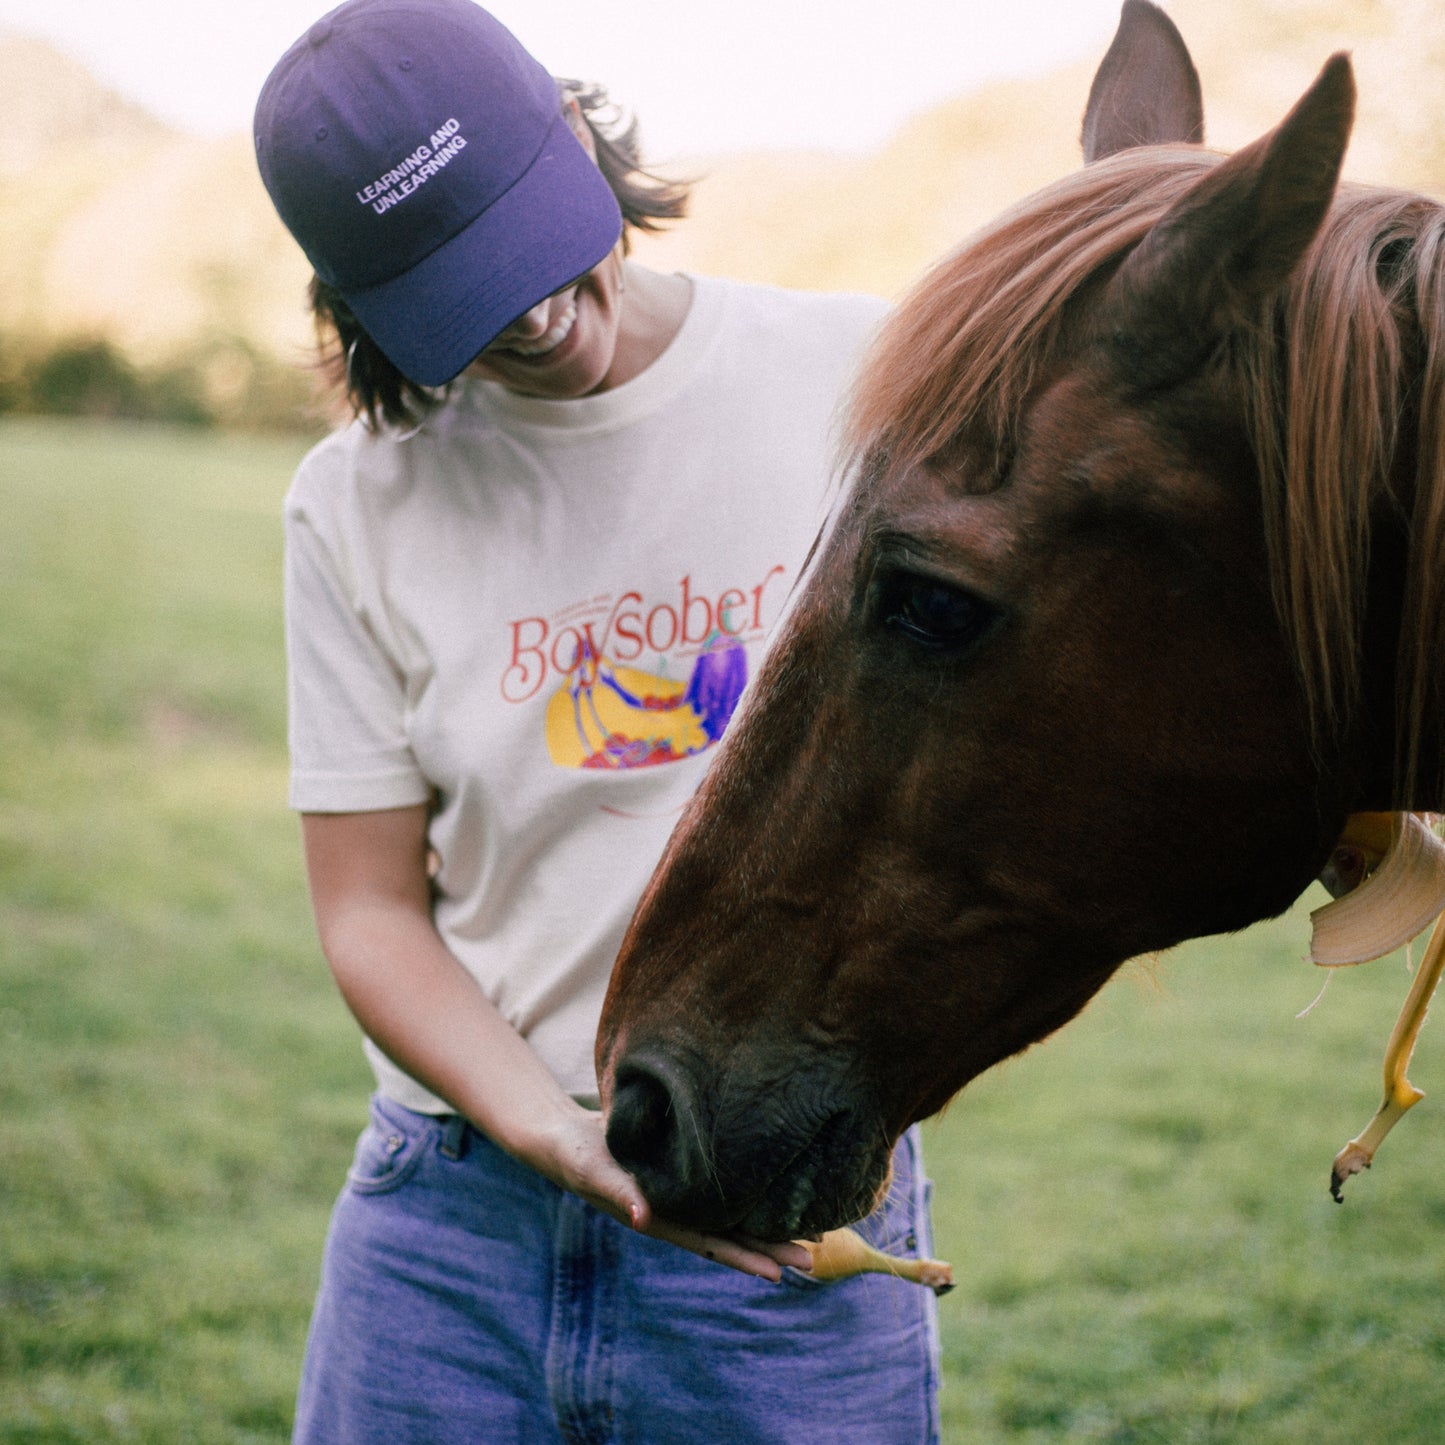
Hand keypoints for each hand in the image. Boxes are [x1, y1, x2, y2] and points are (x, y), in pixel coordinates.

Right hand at [539, 1110, 813, 1281]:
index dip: (743, 1257)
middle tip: (814, 1259)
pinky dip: (750, 1198)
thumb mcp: (595, 1172)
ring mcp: (681, 1196)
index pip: (709, 1243)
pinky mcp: (682, 1175)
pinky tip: (774, 1195)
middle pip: (729, 1236)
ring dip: (767, 1227)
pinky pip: (723, 1192)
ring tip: (808, 1236)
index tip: (777, 1274)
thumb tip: (642, 1216)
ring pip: (732, 1217)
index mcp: (659, 1218)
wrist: (565, 1139)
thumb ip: (619, 1193)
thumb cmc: (578, 1156)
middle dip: (769, 1248)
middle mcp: (676, 1212)